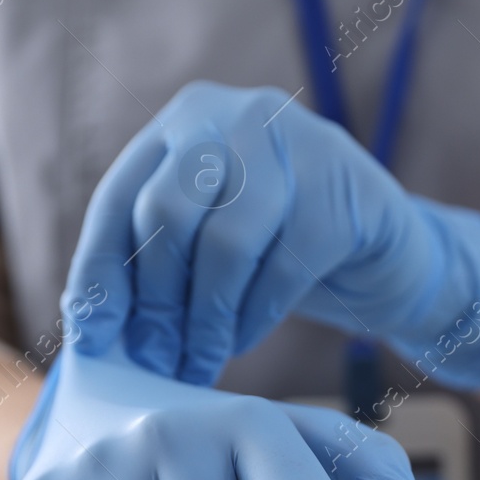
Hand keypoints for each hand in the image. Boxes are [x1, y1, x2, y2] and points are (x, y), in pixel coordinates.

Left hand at [63, 80, 479, 388]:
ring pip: (224, 242)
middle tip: (155, 362)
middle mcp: (237, 116)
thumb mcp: (211, 244)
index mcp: (186, 121)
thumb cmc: (282, 255)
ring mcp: (296, 143)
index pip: (120, 197)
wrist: (390, 256)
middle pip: (167, 213)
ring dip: (206, 319)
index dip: (100, 271)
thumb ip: (158, 261)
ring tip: (200, 364)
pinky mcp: (344, 186)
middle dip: (155, 302)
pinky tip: (244, 340)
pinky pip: (282, 264)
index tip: (91, 336)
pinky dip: (255, 316)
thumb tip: (89, 325)